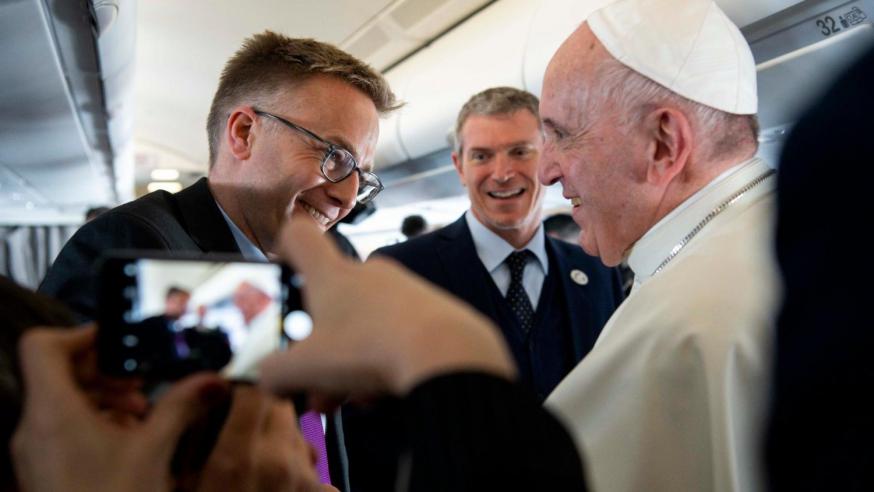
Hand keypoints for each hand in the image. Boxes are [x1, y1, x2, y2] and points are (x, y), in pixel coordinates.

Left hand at [11, 325, 226, 491]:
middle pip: (55, 372)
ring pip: (59, 401)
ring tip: (140, 414)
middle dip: (103, 370)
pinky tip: (128, 441)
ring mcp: (33, 451)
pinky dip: (92, 421)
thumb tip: (210, 379)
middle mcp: (33, 428)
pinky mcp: (41, 470)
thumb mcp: (154, 451)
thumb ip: (181, 406)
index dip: (82, 334)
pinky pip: (59, 428)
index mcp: (53, 413)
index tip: (121, 342)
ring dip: (101, 396)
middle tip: (141, 382)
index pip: (44, 346)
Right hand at [193, 385, 333, 491]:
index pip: (256, 390)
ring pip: (297, 432)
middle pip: (281, 406)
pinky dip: (299, 470)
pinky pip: (313, 466)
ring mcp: (302, 478)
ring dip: (280, 438)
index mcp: (236, 457)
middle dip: (262, 410)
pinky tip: (279, 486)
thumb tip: (213, 390)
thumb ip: (196, 434)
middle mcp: (276, 461)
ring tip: (256, 464)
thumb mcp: (184, 480)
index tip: (234, 394)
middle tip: (242, 430)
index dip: (244, 388)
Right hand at [259, 217, 514, 409]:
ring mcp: (404, 290)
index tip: (282, 272)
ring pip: (364, 324)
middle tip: (315, 381)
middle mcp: (368, 273)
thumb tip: (269, 378)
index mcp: (332, 274)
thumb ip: (275, 372)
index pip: (298, 236)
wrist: (449, 356)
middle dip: (318, 343)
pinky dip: (385, 361)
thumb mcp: (305, 368)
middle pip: (331, 300)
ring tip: (350, 398)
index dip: (284, 249)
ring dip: (351, 360)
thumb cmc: (372, 350)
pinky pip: (397, 334)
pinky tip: (383, 392)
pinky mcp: (433, 310)